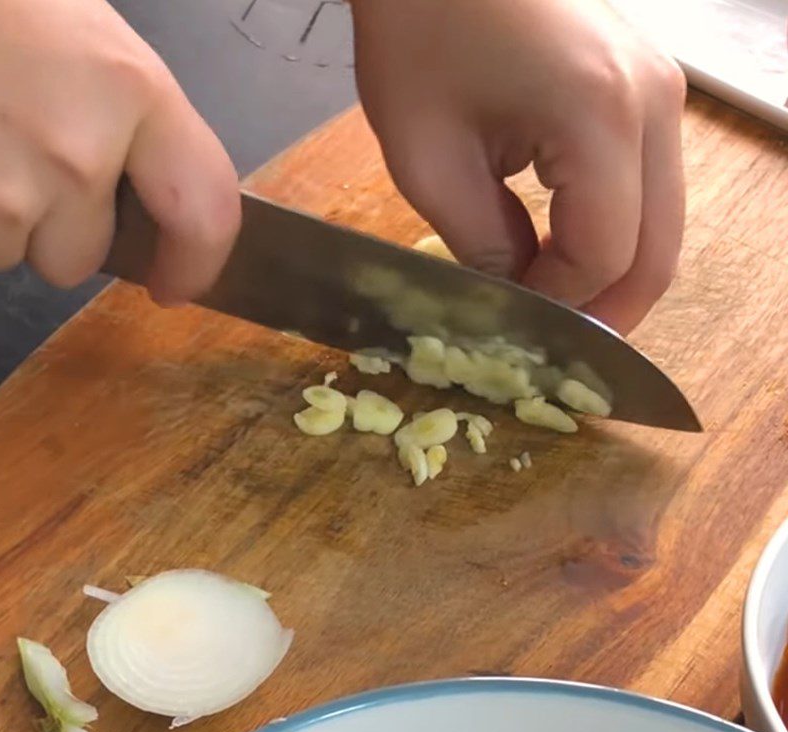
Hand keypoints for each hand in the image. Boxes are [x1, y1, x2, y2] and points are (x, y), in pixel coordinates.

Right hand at [0, 0, 239, 303]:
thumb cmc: (4, 2)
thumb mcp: (93, 45)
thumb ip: (136, 130)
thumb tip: (154, 207)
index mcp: (132, 91)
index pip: (205, 214)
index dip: (196, 264)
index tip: (176, 283)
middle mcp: (77, 152)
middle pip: (80, 259)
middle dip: (56, 232)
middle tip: (23, 163)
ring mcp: (4, 188)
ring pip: (12, 255)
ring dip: (0, 220)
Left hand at [352, 0, 686, 333]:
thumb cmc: (417, 38)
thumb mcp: (430, 162)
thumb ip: (484, 247)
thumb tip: (520, 303)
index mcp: (600, 116)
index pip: (604, 255)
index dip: (560, 305)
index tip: (513, 321)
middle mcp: (655, 104)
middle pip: (657, 251)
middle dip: (605, 309)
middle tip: (553, 342)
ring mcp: (664, 90)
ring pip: (662, 224)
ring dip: (611, 274)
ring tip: (554, 298)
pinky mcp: (649, 86)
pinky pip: (649, 188)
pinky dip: (614, 231)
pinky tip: (566, 249)